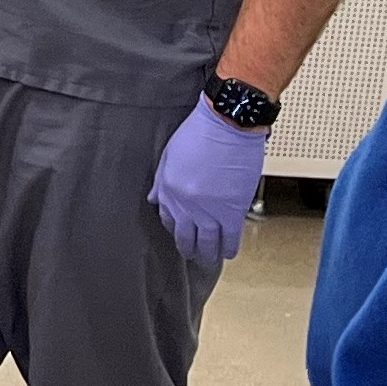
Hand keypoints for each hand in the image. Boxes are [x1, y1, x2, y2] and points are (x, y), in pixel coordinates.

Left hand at [150, 97, 265, 263]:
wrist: (228, 125)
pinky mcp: (232, 209)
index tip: (181, 233)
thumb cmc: (200, 133)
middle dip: (189, 249)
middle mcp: (186, 204)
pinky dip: (229, 248)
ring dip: (208, 255)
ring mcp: (209, 209)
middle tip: (193, 255)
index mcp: (168, 191)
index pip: (168, 219)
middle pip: (185, 236)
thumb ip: (161, 182)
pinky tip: (229, 253)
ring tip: (209, 260)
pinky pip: (230, 237)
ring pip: (207, 242)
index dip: (175, 229)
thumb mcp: (169, 156)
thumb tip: (154, 200)